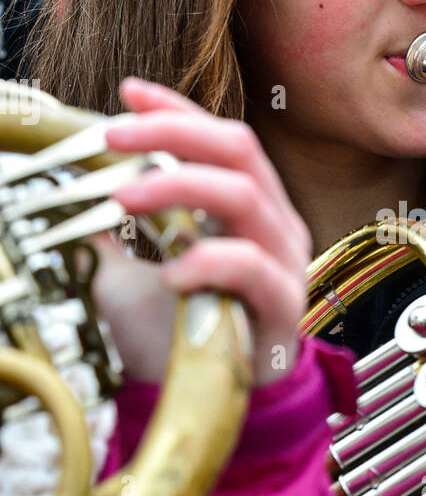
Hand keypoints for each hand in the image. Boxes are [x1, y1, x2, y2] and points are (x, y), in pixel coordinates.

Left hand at [92, 77, 310, 386]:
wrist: (208, 402)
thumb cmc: (180, 333)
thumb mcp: (133, 269)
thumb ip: (114, 229)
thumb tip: (71, 186)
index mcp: (249, 206)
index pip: (222, 138)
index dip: (177, 109)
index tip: (128, 93)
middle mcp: (275, 224)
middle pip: (239, 150)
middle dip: (173, 132)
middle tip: (112, 138)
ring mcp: (285, 262)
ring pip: (245, 196)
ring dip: (178, 185)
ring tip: (122, 200)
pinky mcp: (284, 305)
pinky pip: (250, 266)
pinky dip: (204, 260)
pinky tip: (168, 275)